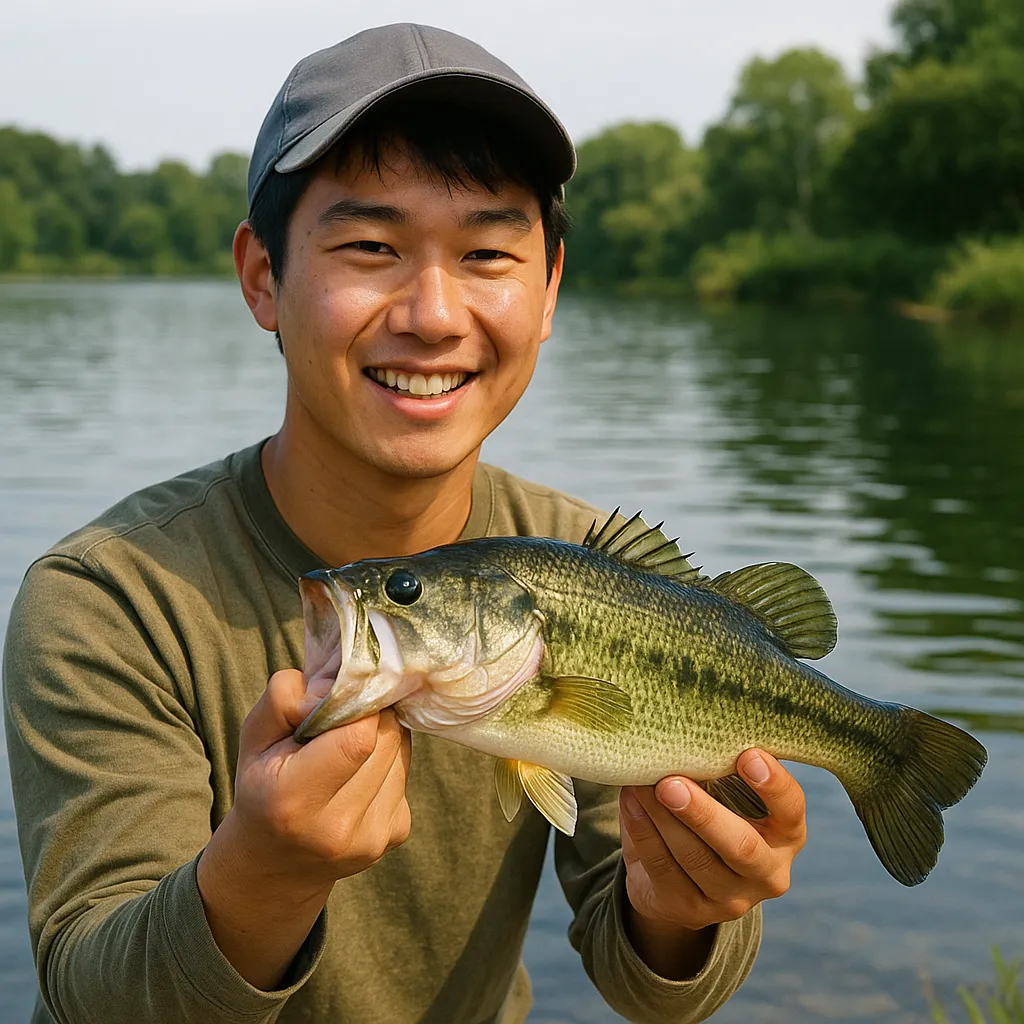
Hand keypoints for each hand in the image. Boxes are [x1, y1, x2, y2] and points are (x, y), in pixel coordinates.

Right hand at [197, 669, 410, 987]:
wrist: (274, 864)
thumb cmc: (262, 786)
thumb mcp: (254, 737)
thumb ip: (284, 698)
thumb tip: (336, 682)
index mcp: (293, 801)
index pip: (358, 736)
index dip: (356, 706)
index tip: (339, 701)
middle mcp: (337, 829)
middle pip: (386, 739)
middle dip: (370, 715)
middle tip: (344, 719)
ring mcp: (372, 838)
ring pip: (402, 750)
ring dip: (382, 736)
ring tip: (348, 747)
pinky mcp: (395, 835)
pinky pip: (406, 773)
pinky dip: (389, 761)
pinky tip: (359, 773)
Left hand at [619, 749, 805, 978]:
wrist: (680, 879)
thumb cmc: (711, 813)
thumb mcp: (728, 795)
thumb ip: (719, 767)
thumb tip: (685, 724)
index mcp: (787, 834)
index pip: (791, 809)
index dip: (773, 784)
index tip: (747, 755)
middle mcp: (768, 872)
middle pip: (741, 847)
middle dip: (704, 814)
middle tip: (671, 783)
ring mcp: (731, 899)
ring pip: (696, 860)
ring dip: (663, 819)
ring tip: (640, 785)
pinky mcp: (692, 911)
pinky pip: (664, 870)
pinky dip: (643, 832)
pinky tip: (630, 803)